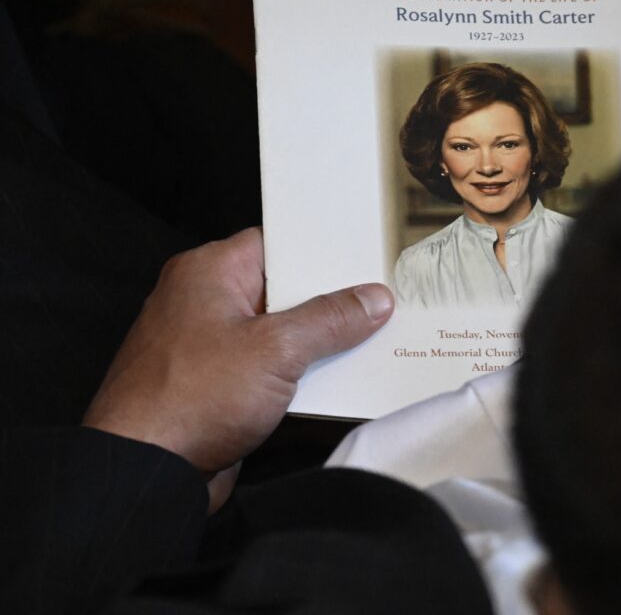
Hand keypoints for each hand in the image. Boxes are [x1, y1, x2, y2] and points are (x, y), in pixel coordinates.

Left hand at [83, 227, 393, 506]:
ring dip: (316, 345)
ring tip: (371, 342)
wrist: (144, 474)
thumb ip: (330, 319)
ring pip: (277, 335)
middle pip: (281, 292)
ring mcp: (208, 348)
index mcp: (208, 273)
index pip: (276, 244)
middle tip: (378, 303)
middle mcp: (203, 303)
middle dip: (328, 303)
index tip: (364, 259)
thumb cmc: (192, 399)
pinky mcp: (215, 389)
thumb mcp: (277, 349)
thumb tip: (371, 299)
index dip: (321, 252)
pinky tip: (339, 384)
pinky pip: (266, 372)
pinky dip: (297, 377)